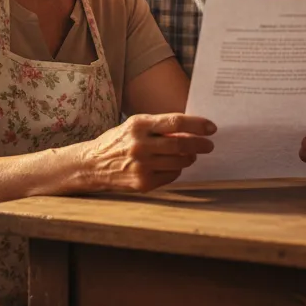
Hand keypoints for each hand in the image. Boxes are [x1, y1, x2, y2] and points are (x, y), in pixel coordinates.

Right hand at [82, 113, 215, 192]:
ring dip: (189, 158)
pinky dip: (177, 169)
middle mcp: (140, 145)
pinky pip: (171, 175)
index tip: (211, 128)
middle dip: (201, 145)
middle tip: (209, 145)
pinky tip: (171, 165)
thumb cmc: (118, 141)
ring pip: (180, 162)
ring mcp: (142, 166)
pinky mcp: (143, 183)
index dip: (197, 125)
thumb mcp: (135, 125)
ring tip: (189, 155)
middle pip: (181, 144)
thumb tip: (191, 130)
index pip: (176, 122)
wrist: (93, 164)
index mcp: (138, 125)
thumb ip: (160, 126)